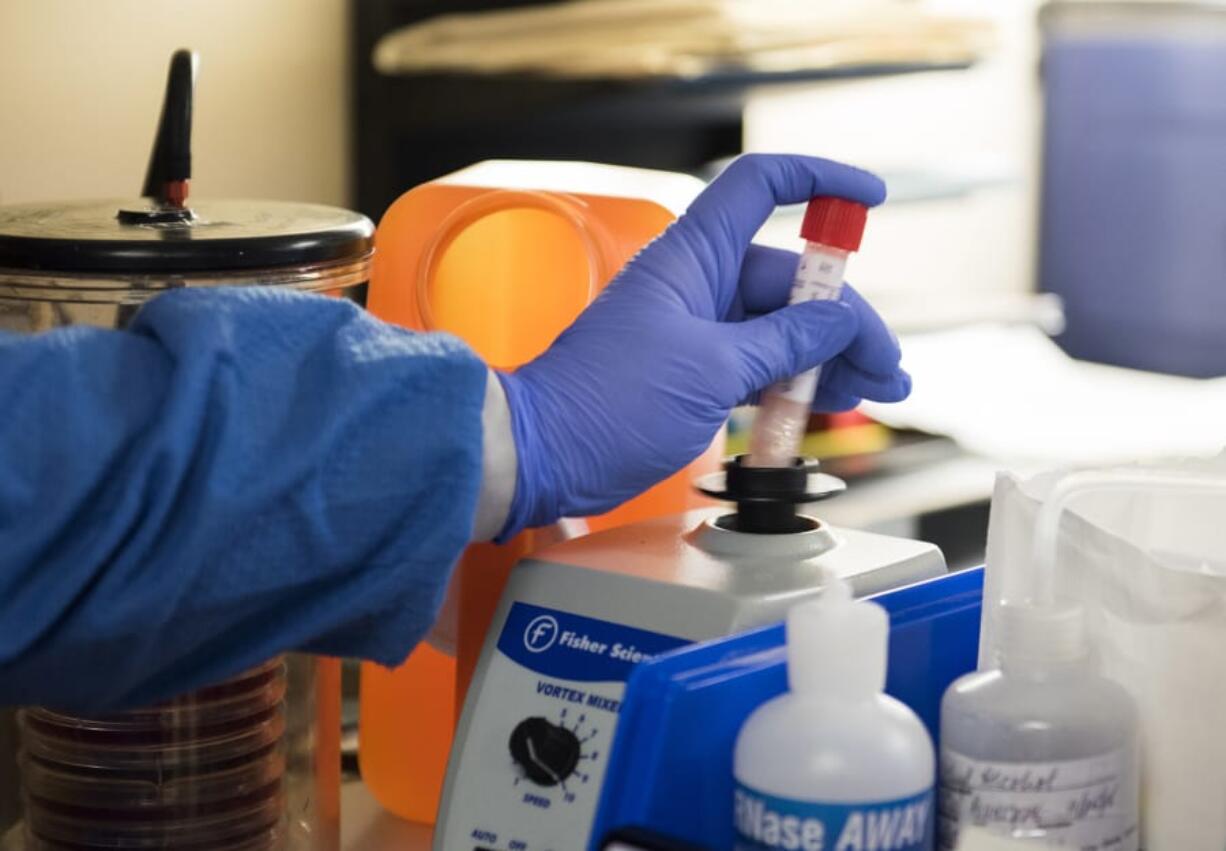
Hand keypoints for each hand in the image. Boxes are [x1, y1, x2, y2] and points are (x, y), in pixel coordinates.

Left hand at [497, 154, 909, 537]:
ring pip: (781, 329)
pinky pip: (760, 365)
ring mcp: (698, 330)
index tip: (872, 200)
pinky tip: (831, 402)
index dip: (819, 181)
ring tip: (878, 391)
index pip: (761, 187)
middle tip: (888, 367)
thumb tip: (841, 321)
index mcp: (693, 256)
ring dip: (831, 359)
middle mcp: (698, 284)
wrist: (546, 454)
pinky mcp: (695, 372)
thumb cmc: (609, 401)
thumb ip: (784, 342)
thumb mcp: (711, 369)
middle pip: (790, 280)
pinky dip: (795, 383)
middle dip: (846, 321)